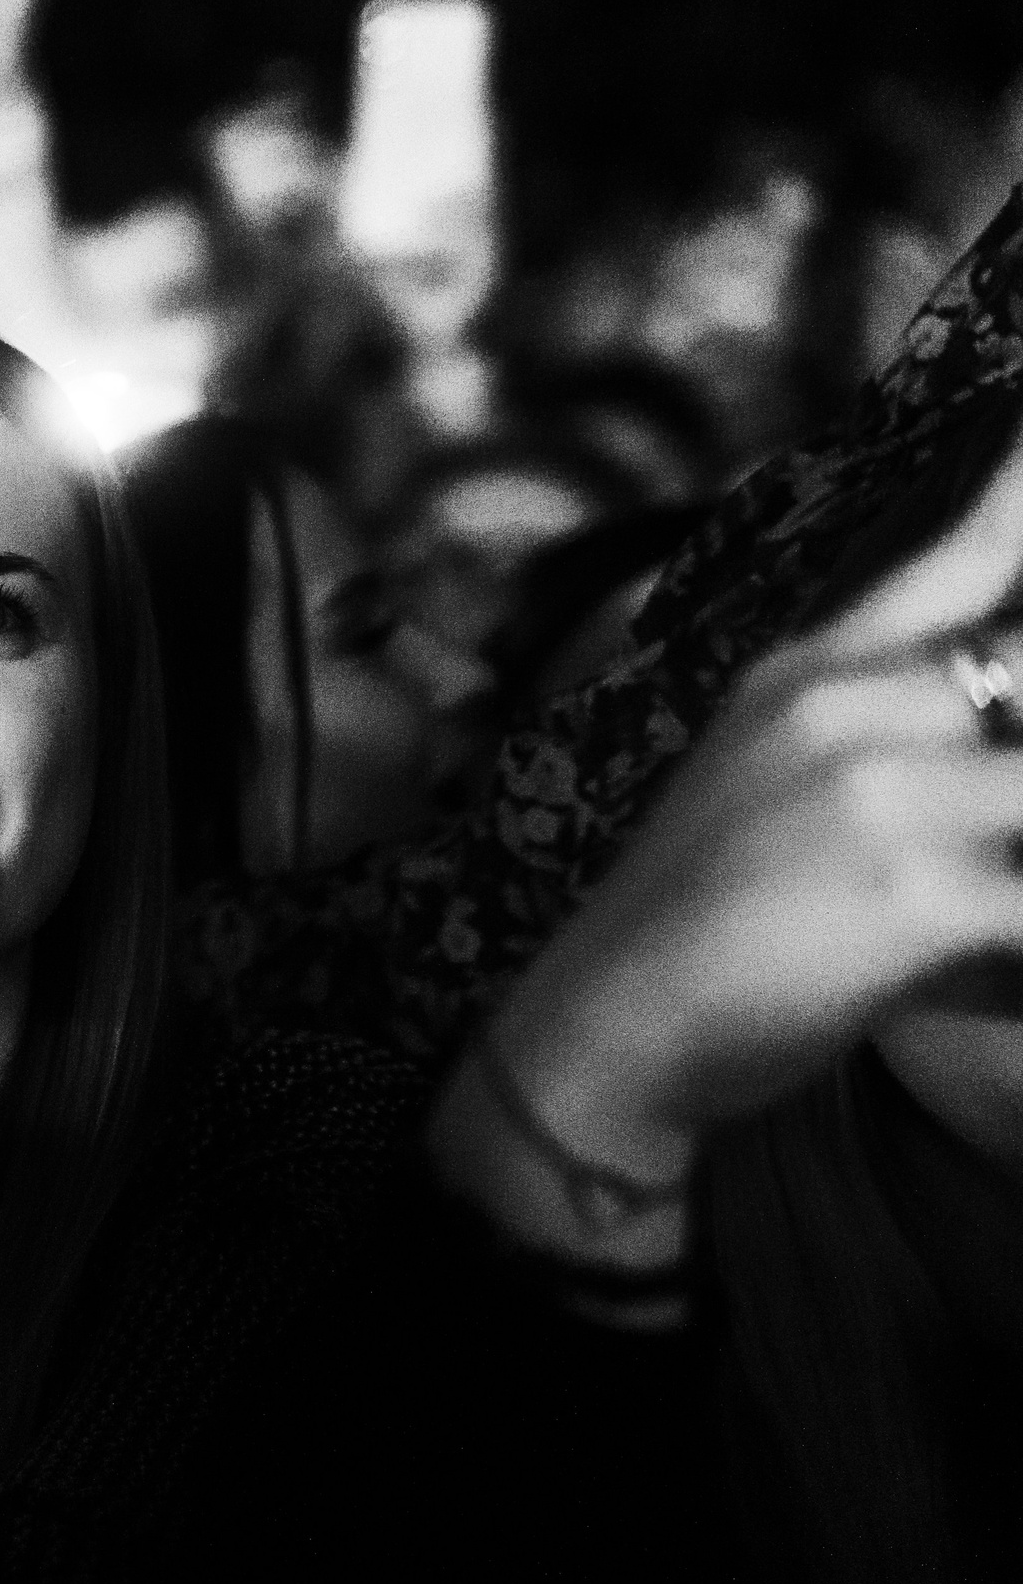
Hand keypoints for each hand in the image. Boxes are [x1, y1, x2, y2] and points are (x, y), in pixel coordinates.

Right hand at [515, 424, 1022, 1139]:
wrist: (603, 1028)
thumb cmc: (695, 917)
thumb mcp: (765, 777)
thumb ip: (882, 724)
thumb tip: (984, 714)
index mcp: (813, 673)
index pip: (965, 555)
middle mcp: (851, 706)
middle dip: (1018, 751)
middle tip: (986, 803)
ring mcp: (886, 793)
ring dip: (1021, 852)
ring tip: (986, 905)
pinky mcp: (918, 892)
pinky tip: (1002, 970)